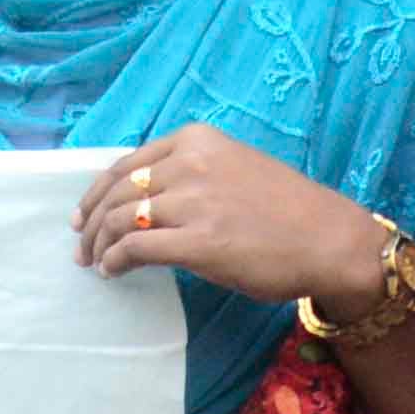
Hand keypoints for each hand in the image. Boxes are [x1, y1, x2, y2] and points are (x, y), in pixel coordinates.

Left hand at [74, 123, 387, 311]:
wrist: (332, 240)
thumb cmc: (288, 210)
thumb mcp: (234, 168)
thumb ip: (190, 173)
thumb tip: (141, 198)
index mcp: (198, 141)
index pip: (125, 164)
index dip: (97, 193)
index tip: (84, 214)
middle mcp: (191, 164)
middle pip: (118, 193)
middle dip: (92, 222)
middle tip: (82, 246)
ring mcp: (193, 202)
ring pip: (121, 220)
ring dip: (100, 245)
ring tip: (96, 263)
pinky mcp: (197, 242)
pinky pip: (135, 248)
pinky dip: (116, 261)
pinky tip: (114, 272)